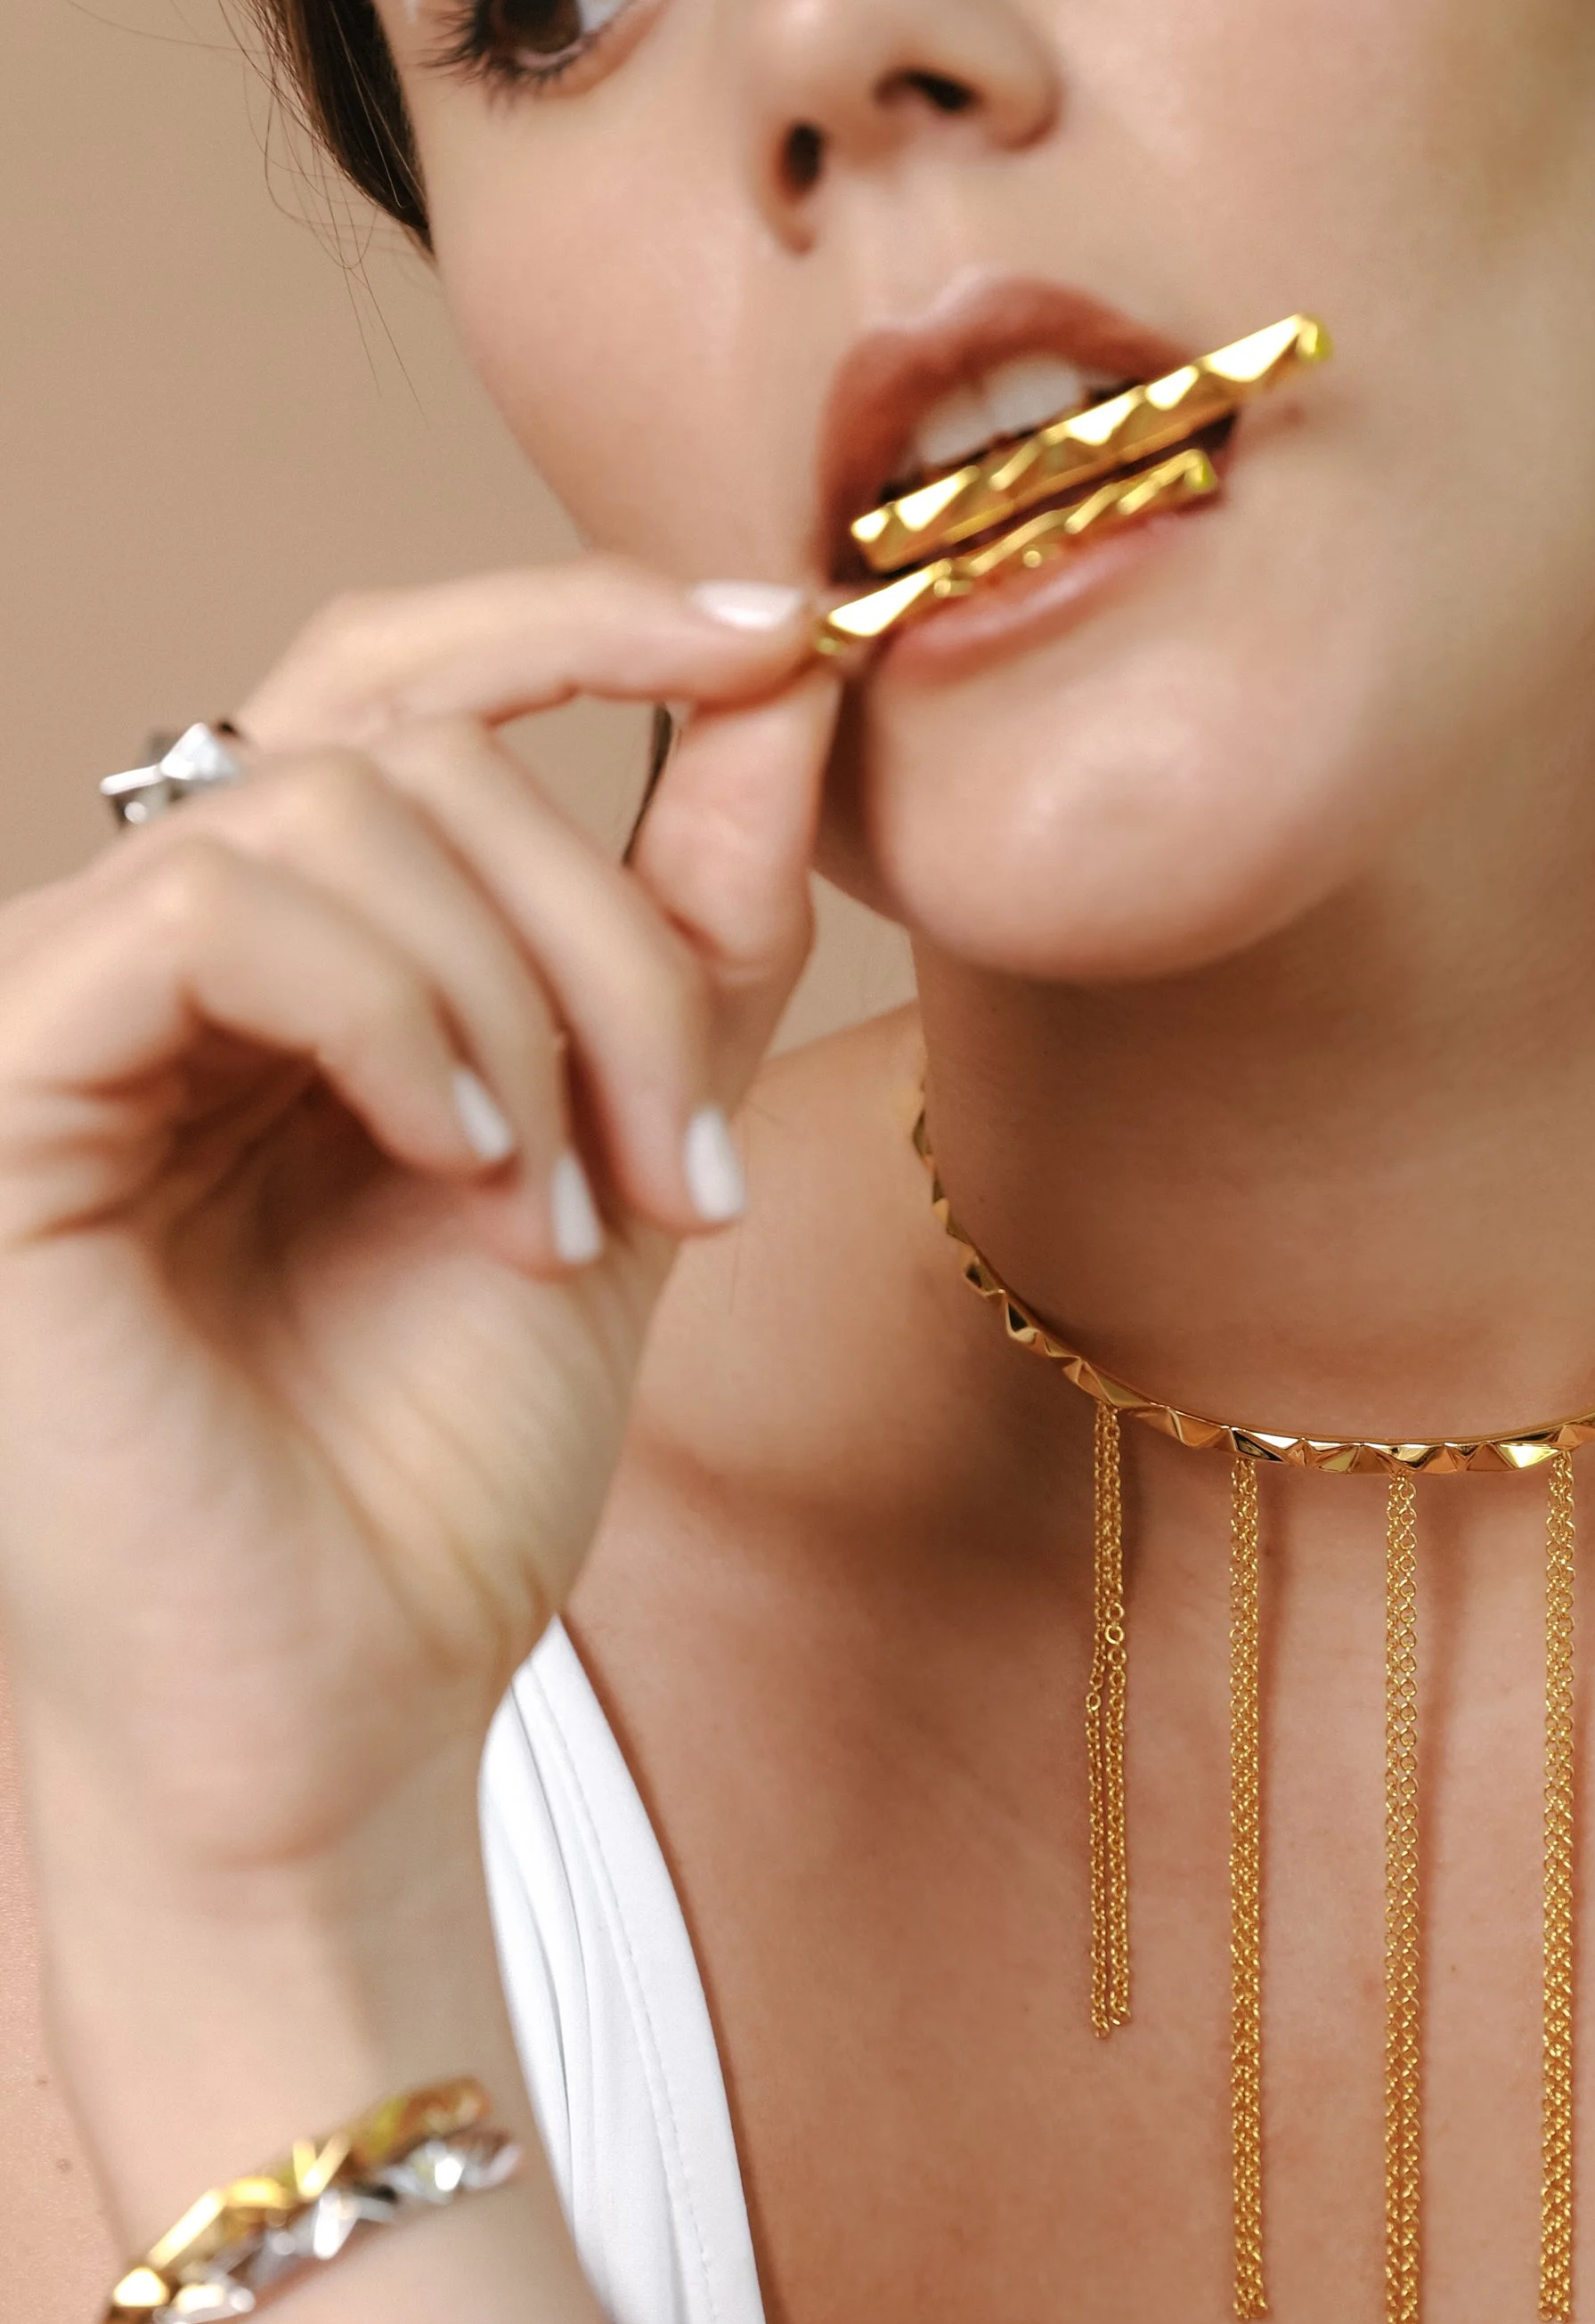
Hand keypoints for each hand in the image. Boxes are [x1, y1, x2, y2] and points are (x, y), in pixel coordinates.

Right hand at [0, 560, 834, 1903]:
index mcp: (290, 960)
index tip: (782, 630)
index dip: (580, 614)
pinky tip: (461, 1166)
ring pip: (331, 805)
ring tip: (567, 1214)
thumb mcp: (620, 1156)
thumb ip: (684, 928)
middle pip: (403, 736)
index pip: (396, 681)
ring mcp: (65, 1013)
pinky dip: (391, 1013)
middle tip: (683, 1157)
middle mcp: (155, 955)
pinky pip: (212, 908)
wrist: (347, 1709)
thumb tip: (787, 684)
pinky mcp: (4, 1088)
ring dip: (522, 1000)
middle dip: (606, 924)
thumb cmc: (445, 1471)